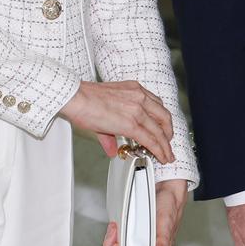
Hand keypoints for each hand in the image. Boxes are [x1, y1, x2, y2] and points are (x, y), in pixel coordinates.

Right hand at [58, 80, 174, 164]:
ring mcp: (137, 109)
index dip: (162, 120)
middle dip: (168, 132)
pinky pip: (150, 139)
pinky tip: (161, 156)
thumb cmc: (85, 99)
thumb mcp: (105, 109)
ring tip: (166, 155)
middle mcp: (139, 97)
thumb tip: (112, 149)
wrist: (76, 98)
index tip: (163, 129)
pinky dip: (159, 150)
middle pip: (164, 116)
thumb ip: (111, 132)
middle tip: (167, 143)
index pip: (157, 105)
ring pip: (159, 131)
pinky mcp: (131, 123)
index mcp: (134, 89)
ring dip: (165, 145)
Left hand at [103, 178, 187, 245]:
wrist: (168, 192)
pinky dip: (114, 236)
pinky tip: (116, 227)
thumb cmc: (170, 206)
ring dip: (111, 242)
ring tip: (114, 228)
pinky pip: (120, 243)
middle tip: (112, 235)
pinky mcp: (135, 237)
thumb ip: (164, 239)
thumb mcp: (166, 221)